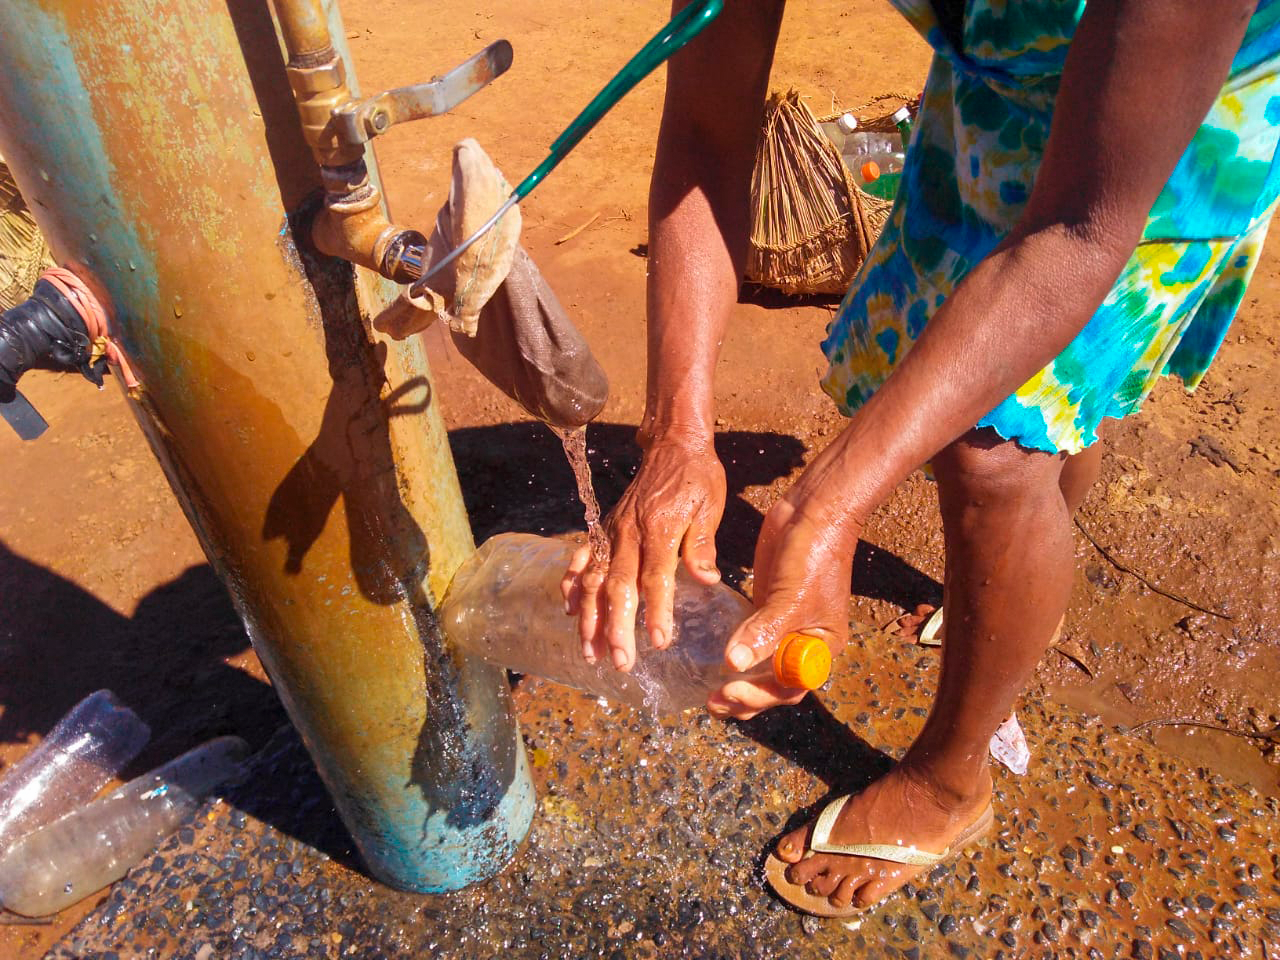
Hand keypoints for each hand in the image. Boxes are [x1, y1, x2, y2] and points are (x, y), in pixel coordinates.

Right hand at [562, 431, 725, 670]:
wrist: (673, 443)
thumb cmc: (697, 478)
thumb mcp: (710, 507)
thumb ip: (703, 545)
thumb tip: (707, 580)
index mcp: (660, 528)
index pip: (656, 578)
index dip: (657, 612)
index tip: (658, 642)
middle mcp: (630, 532)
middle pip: (618, 586)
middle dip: (617, 628)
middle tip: (620, 662)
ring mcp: (612, 530)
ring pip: (593, 579)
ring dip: (590, 618)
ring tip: (591, 651)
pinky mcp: (604, 527)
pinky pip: (581, 558)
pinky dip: (571, 584)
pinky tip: (568, 610)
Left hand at [708, 493, 857, 719]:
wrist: (813, 511)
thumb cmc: (814, 554)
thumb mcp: (791, 597)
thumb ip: (764, 632)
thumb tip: (734, 664)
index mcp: (821, 648)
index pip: (790, 687)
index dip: (760, 695)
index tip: (730, 688)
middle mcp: (804, 643)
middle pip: (773, 684)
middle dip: (745, 697)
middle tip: (712, 702)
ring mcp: (784, 626)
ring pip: (759, 667)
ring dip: (737, 683)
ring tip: (709, 694)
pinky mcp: (766, 608)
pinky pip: (749, 640)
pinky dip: (734, 654)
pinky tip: (712, 661)